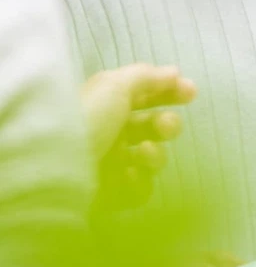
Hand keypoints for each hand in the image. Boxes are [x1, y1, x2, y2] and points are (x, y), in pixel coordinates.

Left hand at [81, 64, 196, 208]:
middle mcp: (109, 132)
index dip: (170, 91)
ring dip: (155, 155)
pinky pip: (140, 189)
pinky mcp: (111, 194)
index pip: (145, 94)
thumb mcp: (114, 85)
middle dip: (167, 125)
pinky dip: (139, 182)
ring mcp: (110, 164)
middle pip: (153, 127)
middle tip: (165, 127)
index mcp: (106, 105)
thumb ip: (147, 76)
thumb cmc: (85, 118)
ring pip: (152, 160)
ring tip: (143, 154)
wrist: (53, 166)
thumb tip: (174, 72)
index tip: (191, 92)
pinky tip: (126, 176)